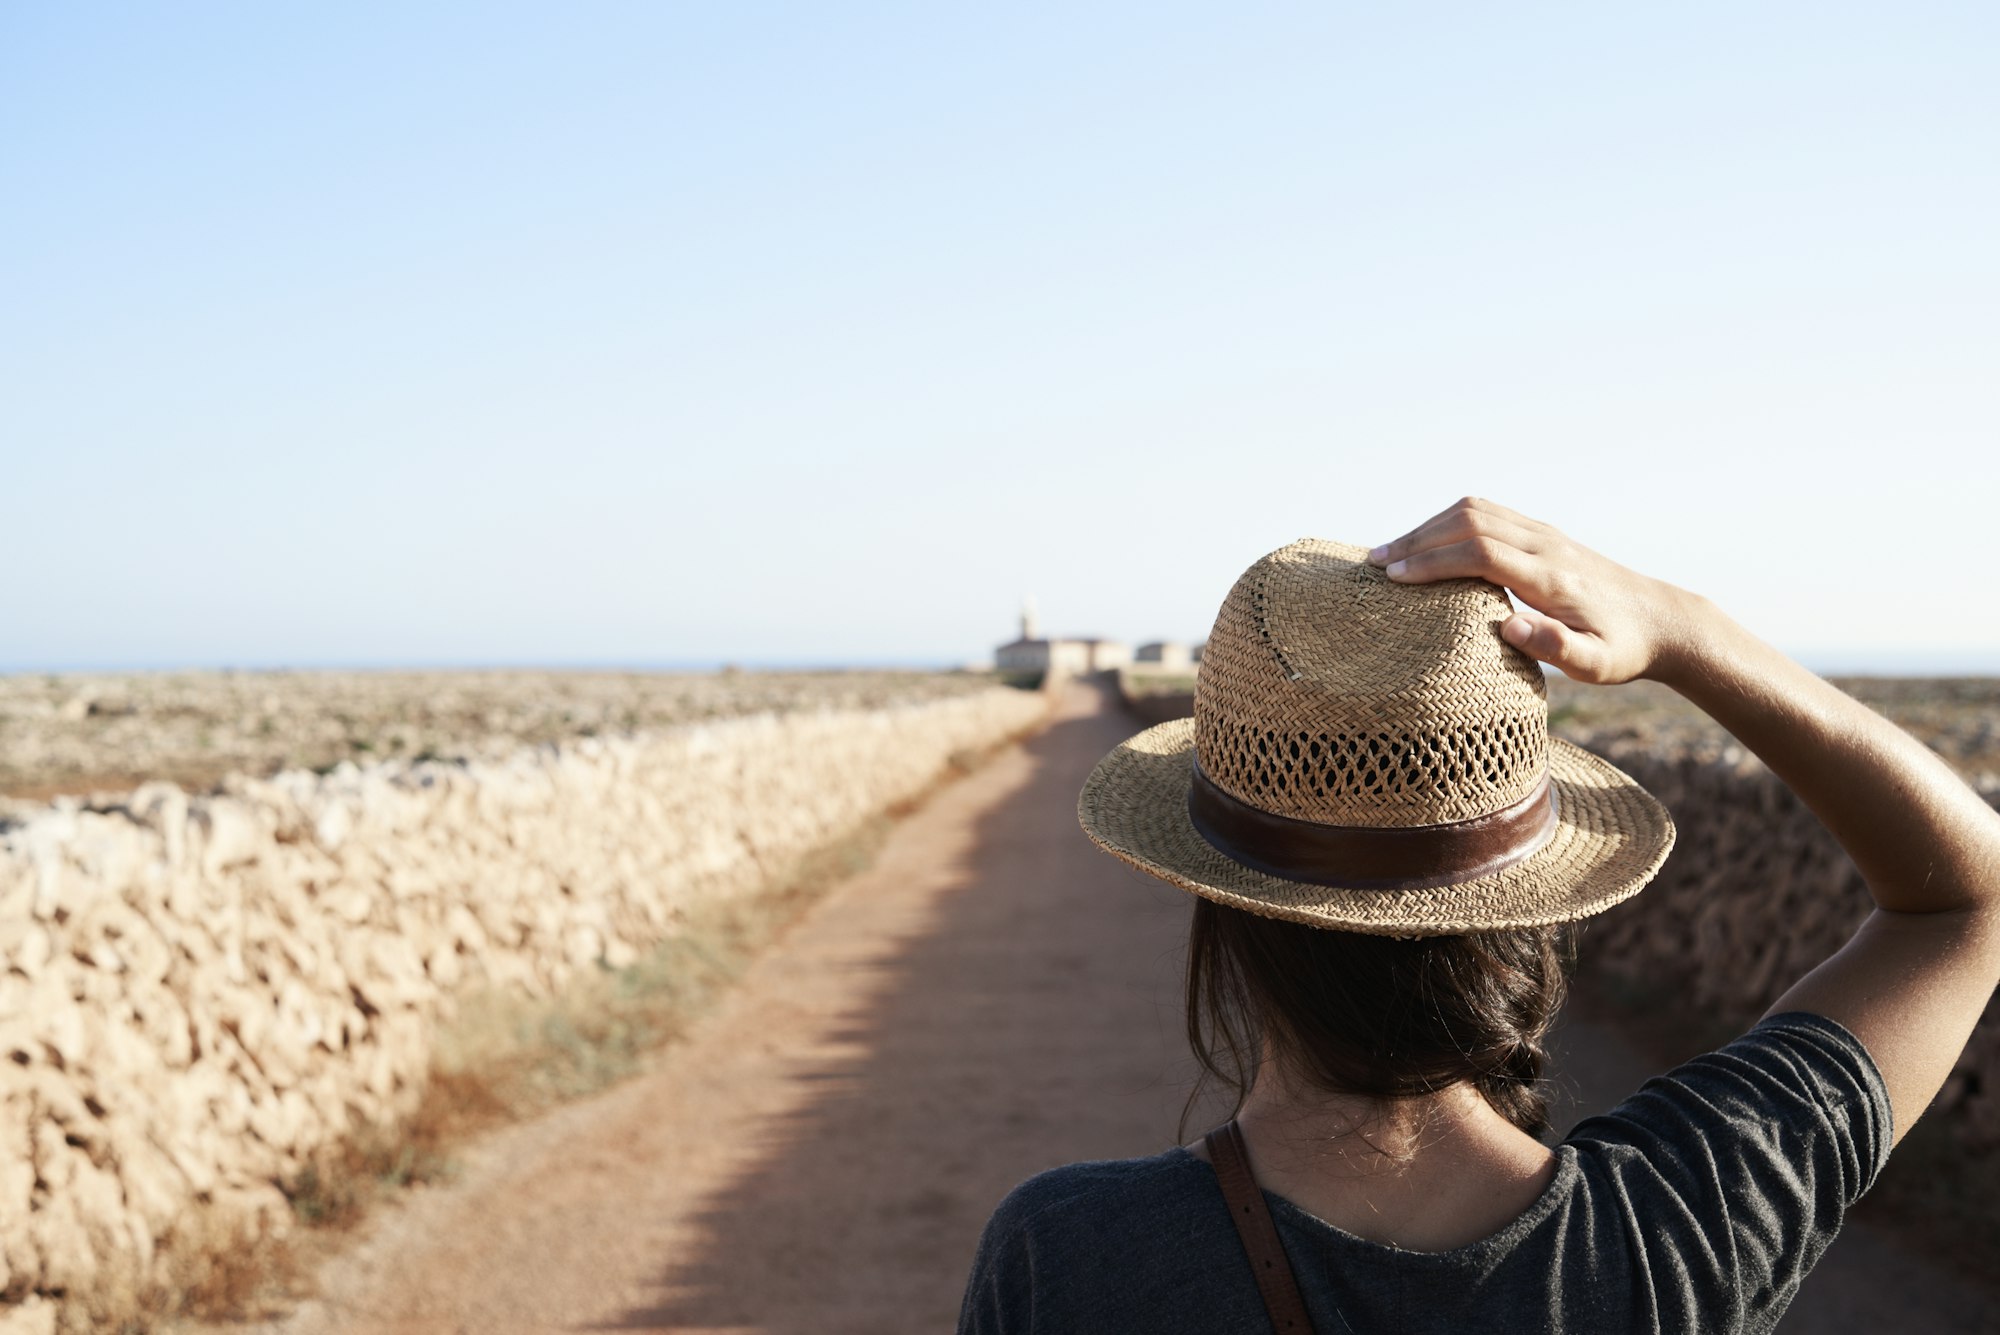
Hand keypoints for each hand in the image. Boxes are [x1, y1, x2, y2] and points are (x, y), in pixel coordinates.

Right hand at [1366, 497, 1697, 684]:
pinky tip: (1426, 545)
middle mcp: (1546, 545)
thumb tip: (1510, 625)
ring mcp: (1544, 533)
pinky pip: (1486, 514)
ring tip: (1389, 553)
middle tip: (1373, 562)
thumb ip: (1557, 649)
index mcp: (1552, 577)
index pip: (1480, 553)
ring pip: (1475, 510)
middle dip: (1416, 539)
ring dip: (1428, 527)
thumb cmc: (1624, 650)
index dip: (1432, 561)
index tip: (1392, 578)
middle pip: (1470, 521)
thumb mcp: (1598, 666)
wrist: (1663, 620)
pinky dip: (1447, 523)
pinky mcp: (1542, 533)